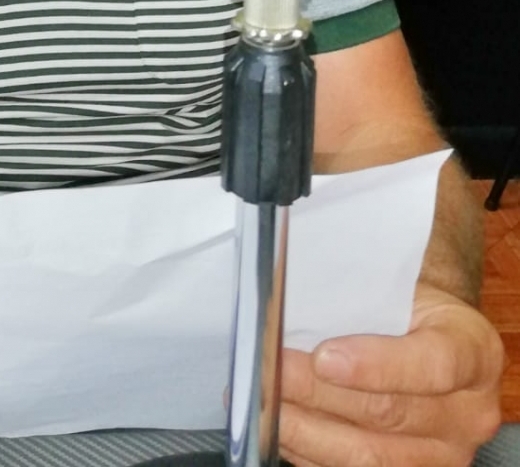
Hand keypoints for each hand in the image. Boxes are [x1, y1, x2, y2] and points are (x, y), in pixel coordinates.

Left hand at [279, 282, 503, 466]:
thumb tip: (288, 296)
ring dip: (305, 430)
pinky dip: (307, 451)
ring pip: (368, 454)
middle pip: (388, 413)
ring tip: (263, 402)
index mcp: (472, 351)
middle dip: (317, 394)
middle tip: (269, 372)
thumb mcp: (396, 285)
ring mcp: (442, 453)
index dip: (376, 366)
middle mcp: (467, 411)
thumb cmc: (403, 304)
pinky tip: (278, 426)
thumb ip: (357, 296)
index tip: (323, 357)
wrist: (422, 333)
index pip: (433, 364)